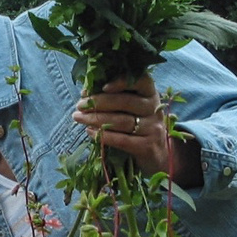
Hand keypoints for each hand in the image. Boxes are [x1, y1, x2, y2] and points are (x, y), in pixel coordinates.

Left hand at [73, 74, 200, 183]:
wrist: (156, 155)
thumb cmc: (138, 125)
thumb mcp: (133, 108)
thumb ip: (115, 97)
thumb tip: (86, 92)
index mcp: (150, 93)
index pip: (141, 81)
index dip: (122, 82)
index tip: (103, 86)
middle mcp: (154, 109)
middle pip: (126, 102)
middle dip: (99, 102)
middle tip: (80, 105)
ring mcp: (153, 128)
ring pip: (122, 121)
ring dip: (96, 119)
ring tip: (79, 118)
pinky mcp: (147, 146)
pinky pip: (123, 140)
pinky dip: (104, 136)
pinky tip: (90, 132)